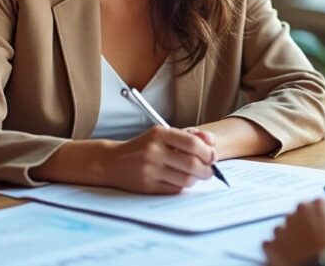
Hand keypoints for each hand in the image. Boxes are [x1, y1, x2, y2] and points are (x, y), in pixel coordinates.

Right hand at [101, 125, 215, 193]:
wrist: (113, 161)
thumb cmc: (143, 147)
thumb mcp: (162, 135)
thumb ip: (188, 136)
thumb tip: (212, 142)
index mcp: (160, 134)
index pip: (192, 143)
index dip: (207, 152)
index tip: (212, 157)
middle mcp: (154, 151)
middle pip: (192, 164)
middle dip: (206, 169)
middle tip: (209, 171)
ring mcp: (149, 169)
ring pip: (186, 179)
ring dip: (196, 179)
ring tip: (195, 176)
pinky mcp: (147, 186)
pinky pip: (175, 189)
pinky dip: (182, 186)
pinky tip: (180, 181)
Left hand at [264, 199, 324, 265]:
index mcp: (320, 205)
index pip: (318, 208)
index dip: (323, 223)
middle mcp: (299, 212)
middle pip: (299, 218)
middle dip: (304, 230)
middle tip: (314, 247)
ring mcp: (283, 229)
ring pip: (283, 231)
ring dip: (290, 241)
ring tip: (301, 257)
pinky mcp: (271, 247)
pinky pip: (271, 247)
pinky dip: (277, 254)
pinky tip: (290, 262)